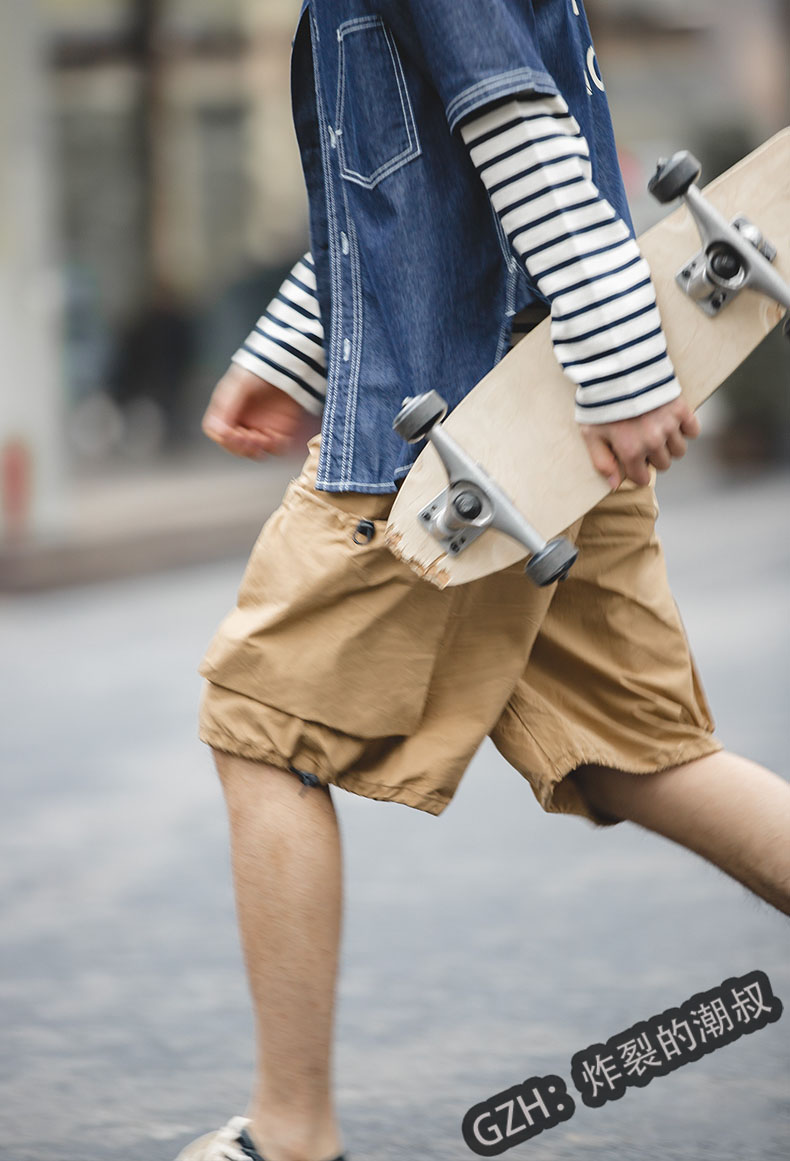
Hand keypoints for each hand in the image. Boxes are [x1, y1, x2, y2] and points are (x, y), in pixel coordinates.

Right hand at [201, 365, 317, 458]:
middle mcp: (242, 422)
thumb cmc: (260, 371)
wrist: (289, 366)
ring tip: (264, 437)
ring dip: (257, 449)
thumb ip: (227, 408)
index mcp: (227, 411)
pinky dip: (275, 447)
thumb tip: (218, 432)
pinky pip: (275, 448)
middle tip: (250, 437)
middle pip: (235, 446)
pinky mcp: (279, 432)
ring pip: (254, 452)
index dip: (224, 438)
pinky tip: (275, 437)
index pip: (217, 432)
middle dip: (241, 446)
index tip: (233, 434)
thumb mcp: (239, 386)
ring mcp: (260, 428)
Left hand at [580, 397, 700, 489]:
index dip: (638, 472)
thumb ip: (602, 462)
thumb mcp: (591, 434)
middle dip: (653, 457)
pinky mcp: (681, 409)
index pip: (642, 478)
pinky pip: (693, 430)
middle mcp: (652, 441)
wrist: (617, 368)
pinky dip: (686, 429)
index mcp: (630, 450)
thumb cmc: (600, 402)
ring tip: (657, 431)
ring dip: (670, 445)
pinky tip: (673, 422)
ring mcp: (669, 425)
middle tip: (644, 442)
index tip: (634, 462)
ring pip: (679, 450)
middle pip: (663, 465)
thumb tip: (615, 485)